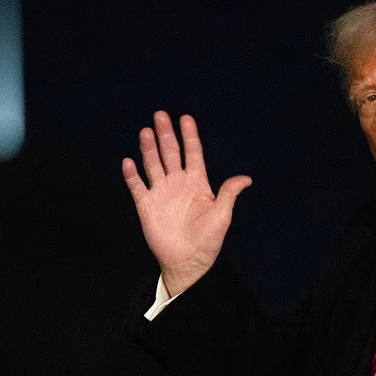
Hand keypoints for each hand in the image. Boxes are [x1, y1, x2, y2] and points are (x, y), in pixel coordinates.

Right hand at [122, 111, 251, 295]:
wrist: (188, 261)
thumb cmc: (208, 239)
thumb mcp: (222, 215)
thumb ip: (229, 193)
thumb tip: (246, 179)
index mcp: (197, 182)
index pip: (193, 153)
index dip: (190, 136)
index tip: (186, 118)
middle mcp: (178, 183)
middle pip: (170, 153)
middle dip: (166, 134)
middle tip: (160, 115)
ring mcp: (161, 192)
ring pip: (153, 164)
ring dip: (149, 149)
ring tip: (145, 132)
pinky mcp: (146, 205)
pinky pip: (137, 186)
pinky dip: (132, 175)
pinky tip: (129, 162)